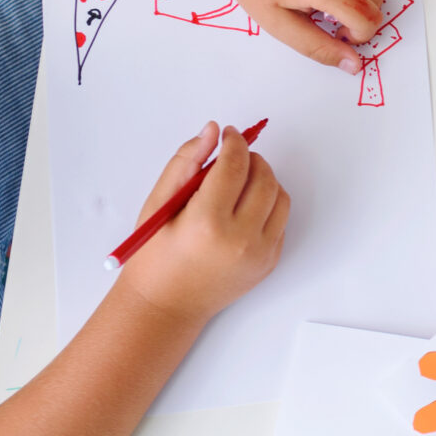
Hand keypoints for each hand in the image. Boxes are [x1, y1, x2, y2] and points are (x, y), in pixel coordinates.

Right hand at [114, 123, 289, 321]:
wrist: (166, 304)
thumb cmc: (155, 255)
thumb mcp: (159, 204)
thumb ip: (186, 162)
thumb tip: (211, 131)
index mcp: (207, 222)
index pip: (235, 166)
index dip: (234, 142)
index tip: (229, 134)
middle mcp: (240, 239)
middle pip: (264, 179)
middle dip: (251, 159)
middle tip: (234, 156)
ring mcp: (259, 253)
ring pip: (280, 197)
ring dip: (264, 180)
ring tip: (238, 182)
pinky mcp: (269, 262)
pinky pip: (280, 221)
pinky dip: (267, 206)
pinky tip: (243, 208)